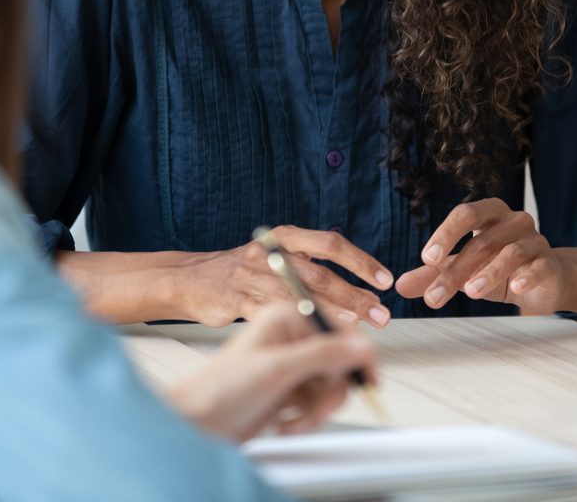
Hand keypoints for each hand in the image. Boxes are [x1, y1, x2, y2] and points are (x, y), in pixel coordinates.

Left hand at [169, 303, 376, 441]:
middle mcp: (293, 337)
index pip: (340, 329)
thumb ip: (322, 355)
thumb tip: (362, 345)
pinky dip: (307, 417)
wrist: (194, 426)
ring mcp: (292, 365)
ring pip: (331, 386)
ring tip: (293, 420)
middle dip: (329, 392)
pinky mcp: (290, 390)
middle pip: (340, 362)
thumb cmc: (219, 390)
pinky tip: (286, 423)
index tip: (368, 379)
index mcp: (289, 317)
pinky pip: (318, 403)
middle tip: (316, 409)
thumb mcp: (276, 369)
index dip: (357, 355)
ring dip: (317, 410)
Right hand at [183, 227, 393, 327]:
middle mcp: (272, 253)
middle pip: (320, 274)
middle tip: (381, 312)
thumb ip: (312, 268)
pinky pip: (275, 316)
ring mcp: (255, 277)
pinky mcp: (239, 302)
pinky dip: (297, 328)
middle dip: (354, 294)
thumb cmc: (244, 271)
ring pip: (301, 297)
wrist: (192, 280)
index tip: (383, 280)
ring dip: (333, 313)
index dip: (359, 261)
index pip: (330, 244)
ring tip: (359, 327)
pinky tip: (316, 338)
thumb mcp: (277, 255)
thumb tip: (358, 291)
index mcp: (286, 237)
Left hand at [395, 199, 566, 313]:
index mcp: (490, 213)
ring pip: (511, 251)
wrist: (544, 283)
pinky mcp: (551, 263)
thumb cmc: (498, 268)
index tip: (427, 259)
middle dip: (457, 267)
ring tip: (470, 292)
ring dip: (489, 273)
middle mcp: (513, 220)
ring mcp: (535, 240)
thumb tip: (400, 285)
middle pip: (483, 239)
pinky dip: (527, 275)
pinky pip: (540, 265)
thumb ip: (433, 274)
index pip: (465, 213)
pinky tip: (515, 287)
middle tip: (435, 296)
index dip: (445, 234)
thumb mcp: (464, 270)